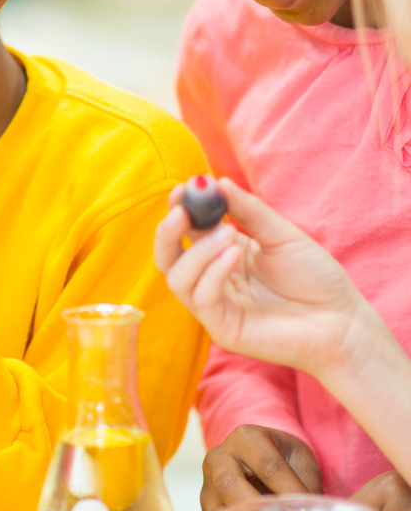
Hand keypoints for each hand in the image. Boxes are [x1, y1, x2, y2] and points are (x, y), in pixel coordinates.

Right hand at [154, 178, 372, 379]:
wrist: (343, 321)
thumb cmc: (315, 278)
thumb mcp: (281, 235)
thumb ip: (249, 211)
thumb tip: (218, 182)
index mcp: (221, 254)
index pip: (184, 232)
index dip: (178, 210)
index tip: (184, 188)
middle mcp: (211, 279)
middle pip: (167, 257)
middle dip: (168, 232)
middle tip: (182, 212)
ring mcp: (214, 306)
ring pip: (178, 278)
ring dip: (197, 252)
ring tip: (227, 232)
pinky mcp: (222, 328)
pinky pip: (201, 298)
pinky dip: (212, 273)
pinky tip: (234, 254)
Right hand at [201, 425, 321, 510]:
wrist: (257, 459)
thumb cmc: (285, 460)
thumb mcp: (301, 462)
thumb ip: (307, 489)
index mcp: (247, 438)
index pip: (268, 466)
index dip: (288, 493)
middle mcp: (219, 458)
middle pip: (230, 487)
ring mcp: (207, 484)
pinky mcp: (205, 509)